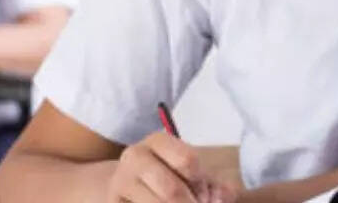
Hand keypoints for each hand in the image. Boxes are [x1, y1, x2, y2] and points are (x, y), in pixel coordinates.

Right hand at [105, 131, 239, 202]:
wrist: (125, 187)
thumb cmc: (167, 179)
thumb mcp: (192, 177)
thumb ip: (215, 186)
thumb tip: (224, 199)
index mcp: (158, 141)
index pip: (188, 160)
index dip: (201, 184)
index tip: (204, 195)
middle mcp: (135, 156)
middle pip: (172, 190)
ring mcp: (120, 181)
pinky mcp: (113, 202)